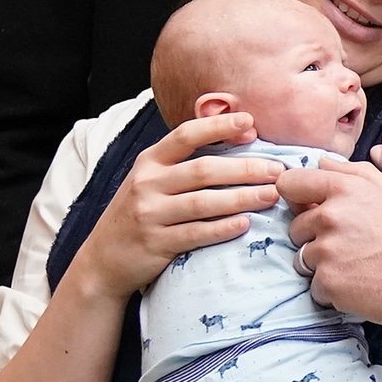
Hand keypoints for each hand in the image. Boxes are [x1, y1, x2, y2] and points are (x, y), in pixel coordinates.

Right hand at [73, 112, 273, 301]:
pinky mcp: (156, 244)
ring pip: (204, 202)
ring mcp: (150, 215)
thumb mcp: (151, 178)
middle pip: (204, 170)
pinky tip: (246, 223)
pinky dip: (223, 228)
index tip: (251, 122)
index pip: (186, 134)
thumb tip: (239, 134)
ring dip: (243, 198)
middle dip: (246, 168)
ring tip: (271, 196)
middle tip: (278, 171)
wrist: (103, 260)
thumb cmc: (139, 212)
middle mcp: (147, 184)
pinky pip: (196, 234)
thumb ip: (185, 159)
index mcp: (149, 161)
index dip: (219, 126)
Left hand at [280, 158, 381, 329]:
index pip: (289, 183)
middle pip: (296, 227)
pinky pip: (314, 286)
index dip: (295, 196)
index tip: (305, 207)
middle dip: (315, 236)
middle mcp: (330, 217)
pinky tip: (357, 283)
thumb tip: (320, 164)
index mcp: (343, 189)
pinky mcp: (327, 282)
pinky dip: (331, 289)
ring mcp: (326, 251)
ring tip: (355, 265)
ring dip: (323, 264)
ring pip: (304, 258)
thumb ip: (351, 172)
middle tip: (349, 244)